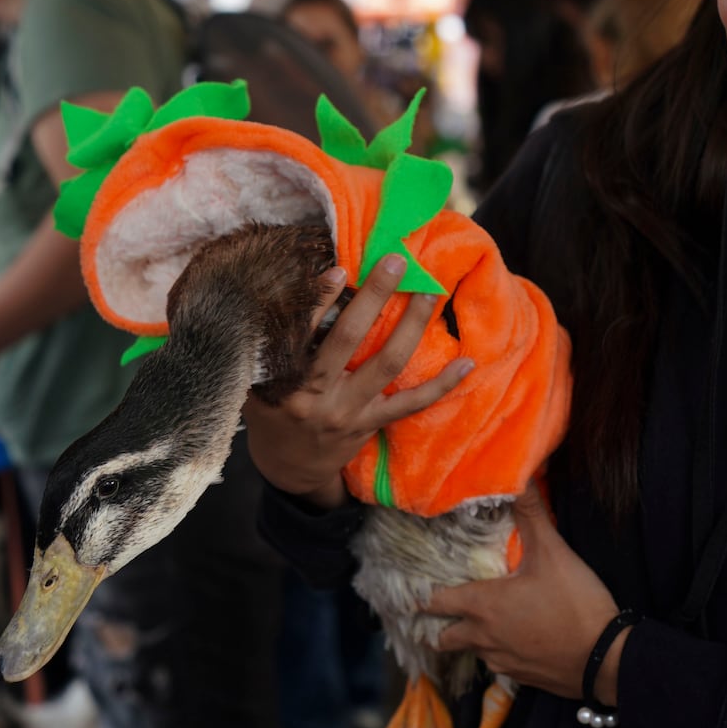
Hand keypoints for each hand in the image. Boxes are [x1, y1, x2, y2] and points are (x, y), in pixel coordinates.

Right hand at [243, 256, 473, 507]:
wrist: (288, 466)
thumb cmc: (273, 410)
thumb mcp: (259, 378)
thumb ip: (276, 342)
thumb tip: (307, 288)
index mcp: (284, 379)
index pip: (301, 331)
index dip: (320, 298)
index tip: (341, 268)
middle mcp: (317, 395)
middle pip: (348, 338)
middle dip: (374, 296)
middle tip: (397, 261)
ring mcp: (349, 411)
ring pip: (387, 363)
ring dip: (412, 324)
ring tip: (431, 291)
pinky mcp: (372, 423)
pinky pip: (412, 403)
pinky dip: (442, 384)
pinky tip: (467, 363)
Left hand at [428, 485, 626, 704]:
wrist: (606, 659)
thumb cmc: (574, 603)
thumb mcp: (553, 552)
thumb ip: (532, 514)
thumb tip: (519, 477)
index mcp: (482, 605)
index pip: (435, 602)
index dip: (422, 596)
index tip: (416, 590)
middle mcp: (483, 637)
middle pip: (443, 638)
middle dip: (439, 626)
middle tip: (445, 611)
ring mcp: (501, 661)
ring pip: (472, 651)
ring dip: (471, 639)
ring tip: (482, 622)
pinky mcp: (521, 678)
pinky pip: (498, 665)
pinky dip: (499, 653)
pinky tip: (516, 639)